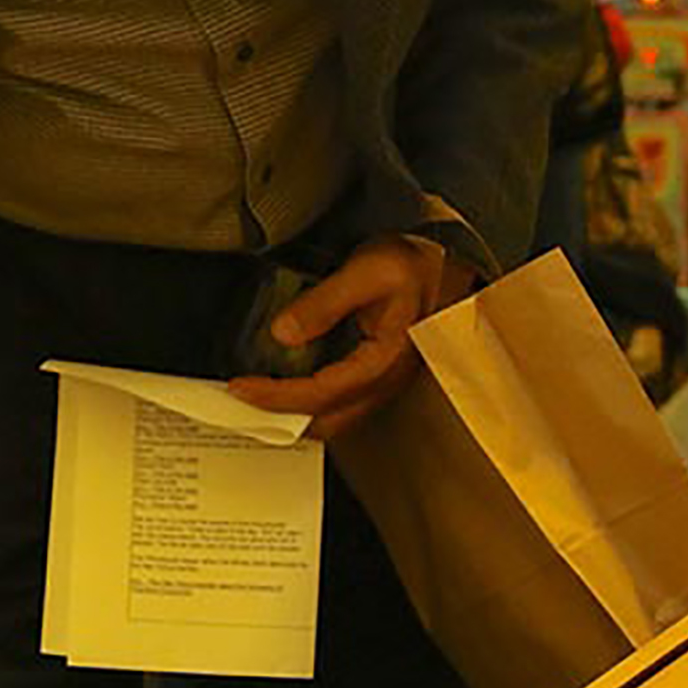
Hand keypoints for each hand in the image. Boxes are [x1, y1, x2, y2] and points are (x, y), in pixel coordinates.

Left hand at [227, 235, 460, 440]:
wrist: (448, 268)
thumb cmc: (416, 266)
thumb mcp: (369, 271)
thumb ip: (325, 302)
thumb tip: (283, 332)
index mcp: (383, 363)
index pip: (319, 394)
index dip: (276, 396)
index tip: (240, 389)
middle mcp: (383, 382)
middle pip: (324, 421)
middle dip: (279, 419)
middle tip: (239, 404)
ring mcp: (381, 383)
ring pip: (332, 417)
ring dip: (292, 414)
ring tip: (255, 399)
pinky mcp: (375, 375)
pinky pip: (337, 403)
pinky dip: (307, 402)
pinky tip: (286, 387)